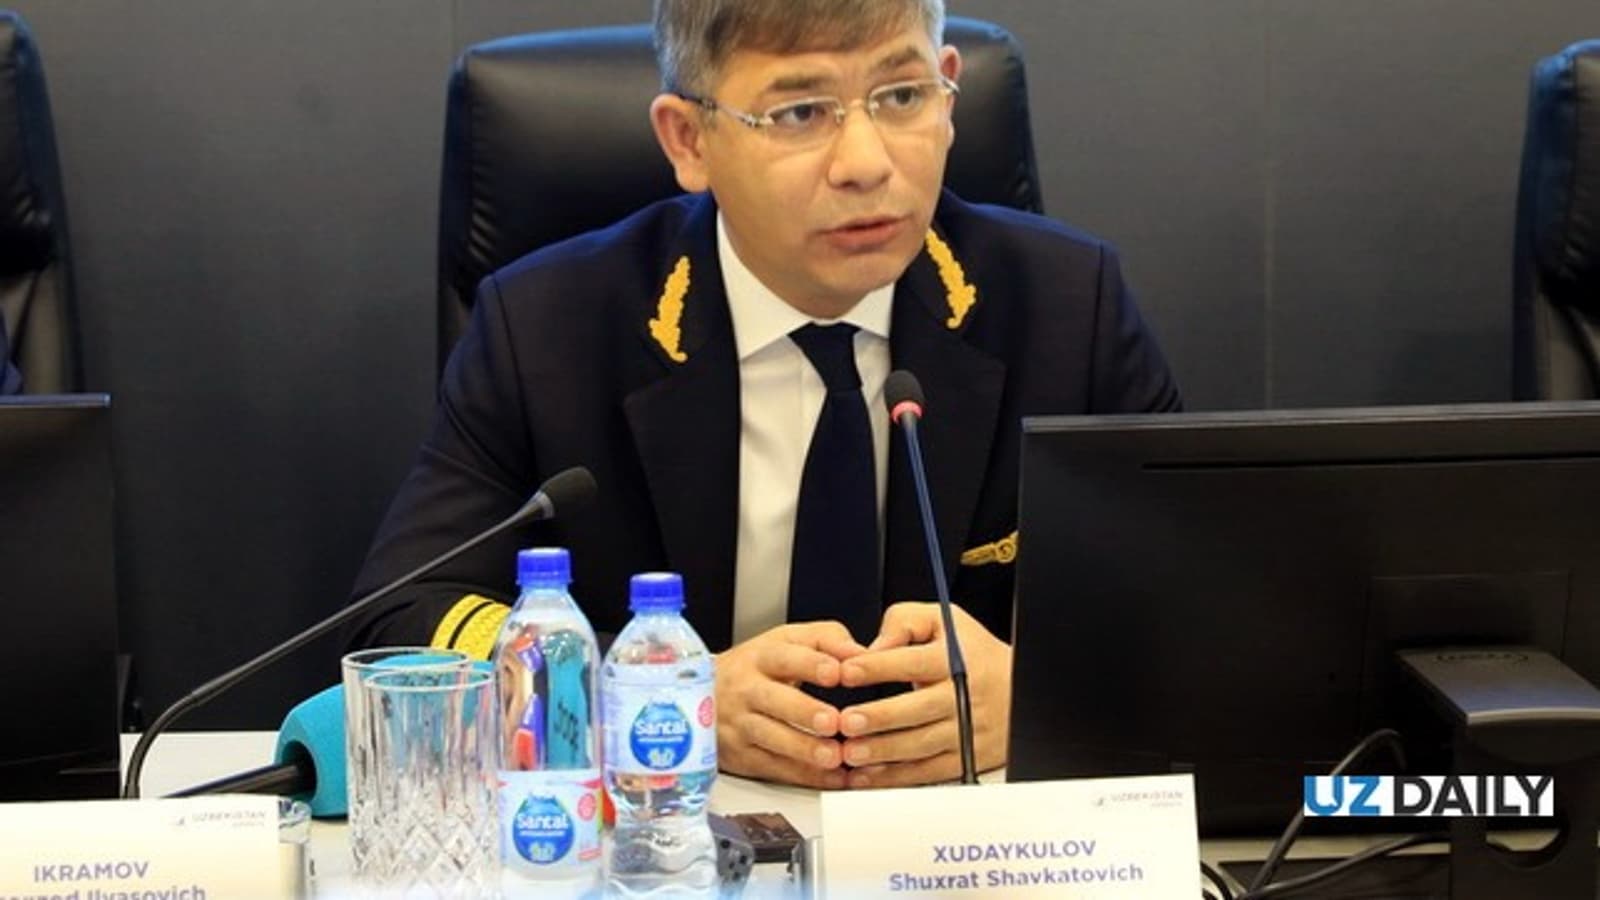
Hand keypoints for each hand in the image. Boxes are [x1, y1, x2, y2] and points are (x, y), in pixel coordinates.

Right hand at [714, 621, 866, 788]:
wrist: (701, 695)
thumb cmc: (757, 668)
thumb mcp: (786, 641)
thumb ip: (827, 640)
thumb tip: (862, 653)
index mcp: (761, 657)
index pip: (785, 657)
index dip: (811, 664)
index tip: (836, 672)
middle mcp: (747, 689)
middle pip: (773, 699)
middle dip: (804, 711)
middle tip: (832, 721)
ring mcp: (740, 724)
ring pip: (770, 737)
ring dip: (804, 750)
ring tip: (833, 756)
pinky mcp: (741, 756)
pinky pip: (773, 767)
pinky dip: (805, 775)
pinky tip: (831, 777)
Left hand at [834, 602, 1010, 787]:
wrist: (1020, 691)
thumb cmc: (974, 654)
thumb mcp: (945, 622)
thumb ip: (904, 622)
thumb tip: (874, 646)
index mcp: (956, 660)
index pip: (915, 662)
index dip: (879, 666)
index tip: (847, 670)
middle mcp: (963, 696)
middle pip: (919, 709)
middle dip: (881, 716)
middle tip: (847, 720)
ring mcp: (966, 731)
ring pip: (922, 745)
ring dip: (884, 751)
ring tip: (851, 750)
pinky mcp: (965, 759)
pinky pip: (928, 771)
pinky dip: (896, 776)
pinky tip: (867, 775)